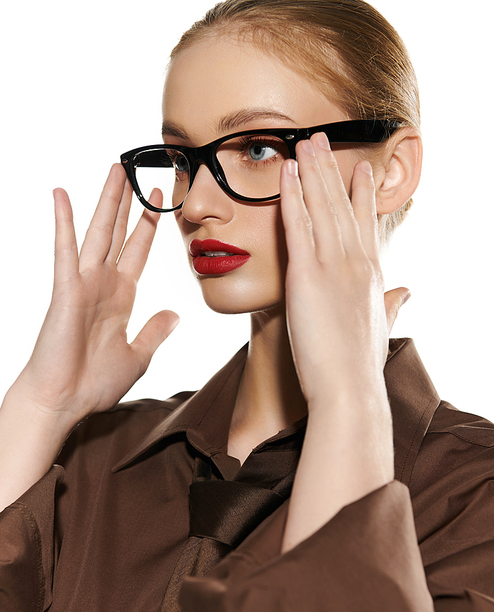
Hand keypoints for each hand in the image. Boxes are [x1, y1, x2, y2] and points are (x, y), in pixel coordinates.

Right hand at [16, 164, 178, 426]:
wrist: (64, 403)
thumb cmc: (94, 383)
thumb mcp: (138, 356)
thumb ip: (155, 332)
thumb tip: (176, 314)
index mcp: (121, 298)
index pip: (138, 251)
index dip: (150, 225)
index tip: (161, 198)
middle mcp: (103, 284)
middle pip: (119, 233)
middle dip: (128, 201)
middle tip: (134, 168)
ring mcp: (83, 285)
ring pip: (98, 233)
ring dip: (107, 201)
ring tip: (114, 169)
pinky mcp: (65, 291)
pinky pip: (65, 251)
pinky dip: (63, 222)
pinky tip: (61, 194)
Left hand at [280, 132, 407, 408]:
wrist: (349, 388)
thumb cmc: (361, 366)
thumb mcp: (382, 329)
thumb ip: (393, 305)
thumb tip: (407, 292)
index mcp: (373, 275)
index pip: (365, 225)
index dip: (360, 195)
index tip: (358, 171)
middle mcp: (357, 263)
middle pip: (343, 206)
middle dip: (331, 170)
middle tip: (323, 139)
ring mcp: (333, 266)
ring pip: (322, 207)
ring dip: (312, 171)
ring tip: (305, 141)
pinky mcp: (307, 275)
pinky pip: (298, 225)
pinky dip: (292, 196)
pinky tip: (286, 172)